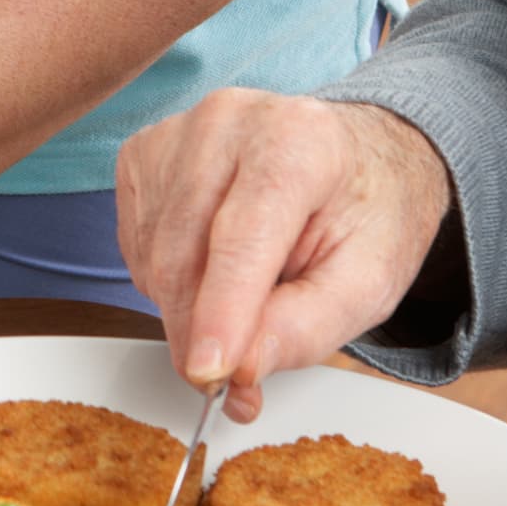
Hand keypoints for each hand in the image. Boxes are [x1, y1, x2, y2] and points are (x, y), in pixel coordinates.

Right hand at [113, 91, 451, 418]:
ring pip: (155, 258)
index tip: (210, 371)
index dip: (222, 309)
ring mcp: (176, 133)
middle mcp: (227, 122)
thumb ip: (308, 327)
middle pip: (186, 254)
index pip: (243, 235)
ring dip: (187, 310)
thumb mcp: (369, 281)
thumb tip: (242, 366)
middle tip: (233, 384)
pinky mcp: (143, 154)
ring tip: (245, 304)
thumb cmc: (363, 211)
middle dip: (200, 334)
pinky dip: (170, 281)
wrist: (353, 157)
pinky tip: (215, 268)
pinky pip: (138, 247)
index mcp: (297, 139)